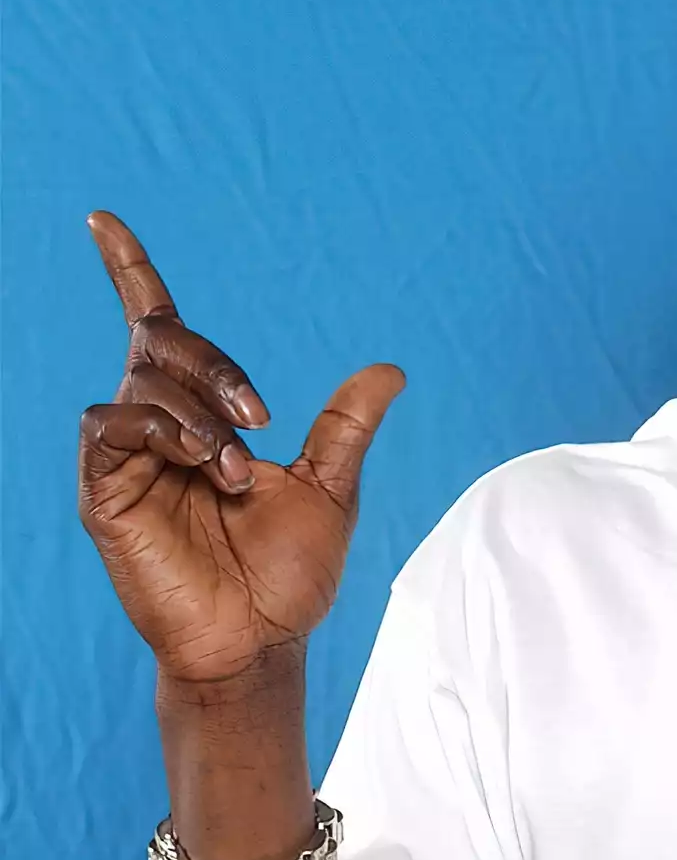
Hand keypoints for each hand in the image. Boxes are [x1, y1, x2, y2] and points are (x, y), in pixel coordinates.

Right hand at [77, 212, 404, 684]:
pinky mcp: (106, 492)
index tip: (104, 220)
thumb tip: (389, 369)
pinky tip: (206, 467)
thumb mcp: (330, 487)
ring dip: (202, 416)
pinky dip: (165, 431)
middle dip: (216, 366)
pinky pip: (112, 425)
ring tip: (238, 474)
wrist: (262, 639)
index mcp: (202, 419)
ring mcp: (128, 460)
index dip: (129, 272)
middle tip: (263, 418)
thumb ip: (346, 426)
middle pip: (162, 344)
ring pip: (143, 382)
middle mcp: (157, 428)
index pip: (158, 330)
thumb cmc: (287, 574)